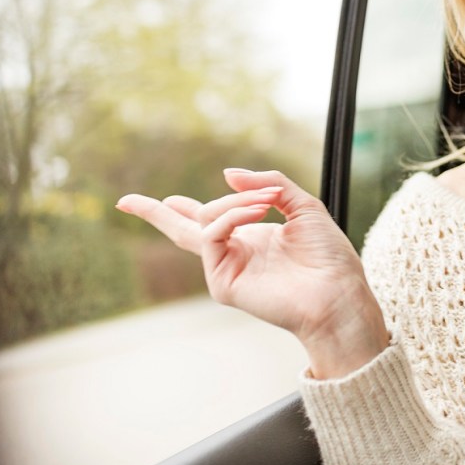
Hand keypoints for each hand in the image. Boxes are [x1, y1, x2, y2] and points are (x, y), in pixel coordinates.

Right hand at [116, 168, 389, 377]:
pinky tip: (257, 211)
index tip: (167, 200)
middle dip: (156, 213)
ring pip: (204, 221)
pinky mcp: (222, 283)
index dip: (184, 209)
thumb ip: (268, 184)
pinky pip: (214, 235)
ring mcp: (226, 268)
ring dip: (235, 202)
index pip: (211, 220)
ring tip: (267, 200)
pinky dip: (233, 215)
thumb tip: (227, 173)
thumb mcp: (303, 207)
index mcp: (253, 237)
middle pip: (183, 229)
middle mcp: (236, 252)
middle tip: (125, 200)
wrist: (338, 291)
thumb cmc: (329, 255)